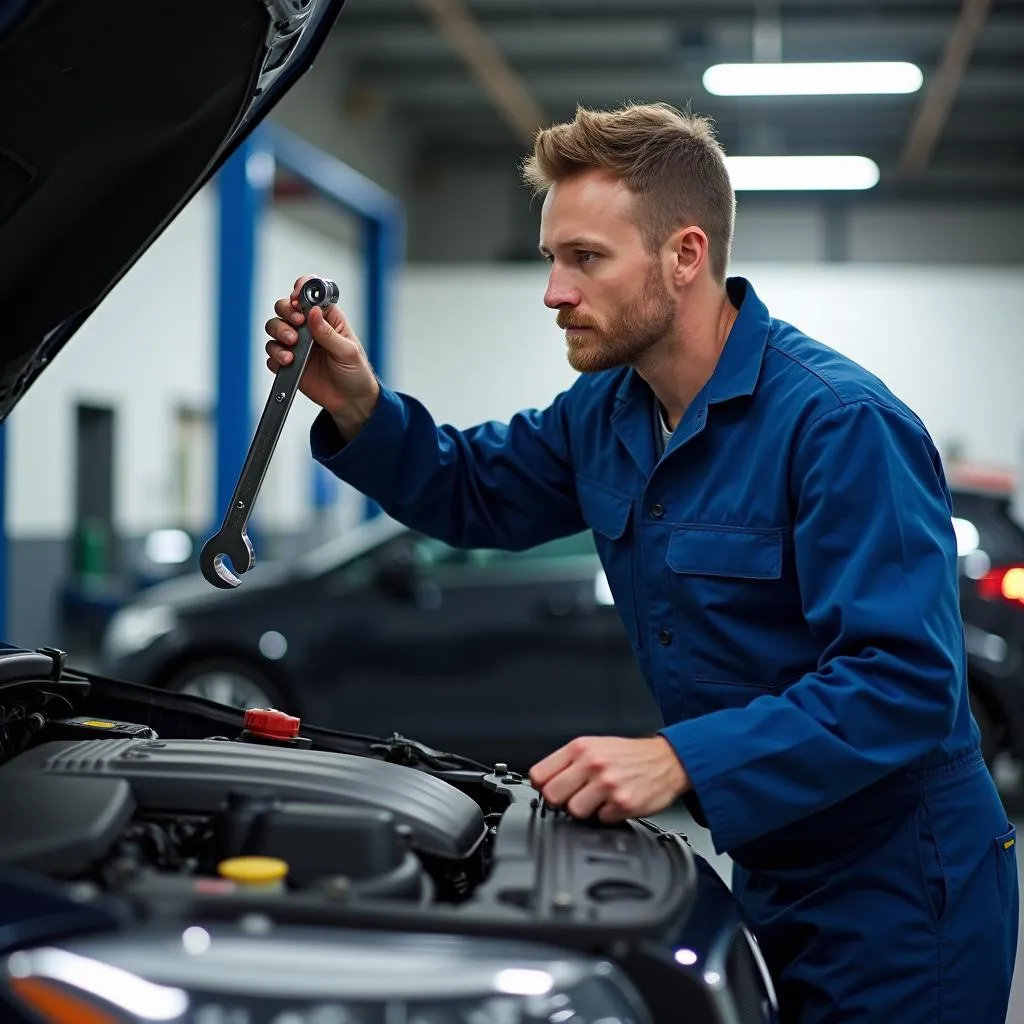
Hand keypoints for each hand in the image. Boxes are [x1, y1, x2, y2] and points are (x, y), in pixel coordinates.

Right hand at [264, 275, 379, 439]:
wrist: (351, 402)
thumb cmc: (355, 373)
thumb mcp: (348, 351)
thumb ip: (328, 333)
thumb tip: (313, 312)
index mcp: (327, 319)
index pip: (310, 295)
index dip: (300, 290)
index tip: (296, 299)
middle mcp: (309, 328)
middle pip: (285, 308)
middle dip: (286, 313)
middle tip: (296, 325)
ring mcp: (297, 345)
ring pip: (274, 327)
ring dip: (279, 332)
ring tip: (292, 345)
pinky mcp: (289, 363)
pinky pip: (272, 354)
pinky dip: (275, 355)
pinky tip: (288, 362)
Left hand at [529, 735, 690, 823]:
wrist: (665, 760)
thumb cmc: (627, 755)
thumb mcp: (594, 745)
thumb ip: (567, 762)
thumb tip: (542, 782)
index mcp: (580, 748)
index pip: (539, 774)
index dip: (542, 786)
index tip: (548, 789)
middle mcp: (592, 764)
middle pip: (552, 796)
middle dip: (559, 801)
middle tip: (572, 798)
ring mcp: (607, 784)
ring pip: (574, 811)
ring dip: (584, 810)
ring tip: (596, 800)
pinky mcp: (623, 803)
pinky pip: (600, 820)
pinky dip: (606, 815)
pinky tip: (614, 803)